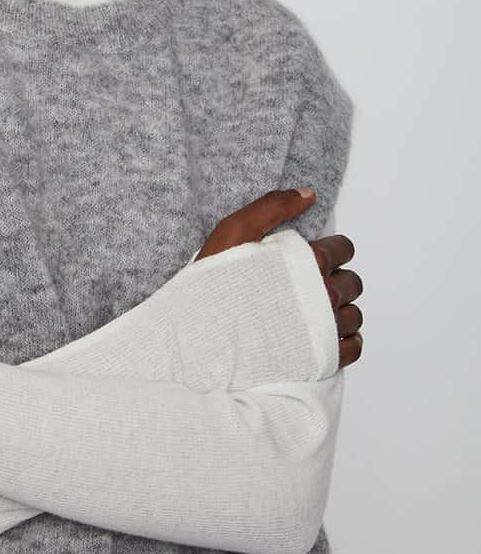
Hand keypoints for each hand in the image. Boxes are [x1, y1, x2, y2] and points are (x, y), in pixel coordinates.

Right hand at [194, 188, 363, 370]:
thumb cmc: (213, 288)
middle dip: (333, 280)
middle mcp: (324, 295)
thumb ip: (270, 207)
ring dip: (338, 310)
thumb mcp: (232, 233)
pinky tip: (321, 335)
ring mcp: (326, 330)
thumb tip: (308, 195)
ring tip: (309, 313)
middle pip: (352, 282)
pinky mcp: (324, 359)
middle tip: (305, 287)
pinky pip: (353, 347)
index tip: (309, 259)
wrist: (201, 342)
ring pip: (353, 314)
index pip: (344, 249)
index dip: (328, 250)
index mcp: (308, 262)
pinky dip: (343, 340)